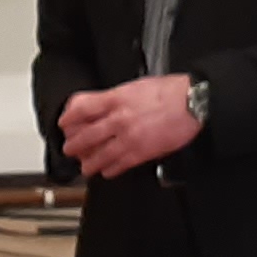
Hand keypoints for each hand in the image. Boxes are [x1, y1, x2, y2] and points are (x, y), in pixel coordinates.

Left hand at [56, 74, 200, 180]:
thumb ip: (116, 97)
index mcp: (116, 99)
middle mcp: (118, 119)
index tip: (64, 124)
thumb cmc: (169, 92)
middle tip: (70, 149)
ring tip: (86, 166)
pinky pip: (118, 165)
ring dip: (89, 163)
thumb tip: (102, 104)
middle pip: (86, 136)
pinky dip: (109, 170)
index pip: (82, 110)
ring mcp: (129, 138)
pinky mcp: (141, 153)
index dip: (68, 118)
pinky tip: (107, 170)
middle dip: (74, 145)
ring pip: (99, 156)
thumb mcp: (135, 86)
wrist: (192, 104)